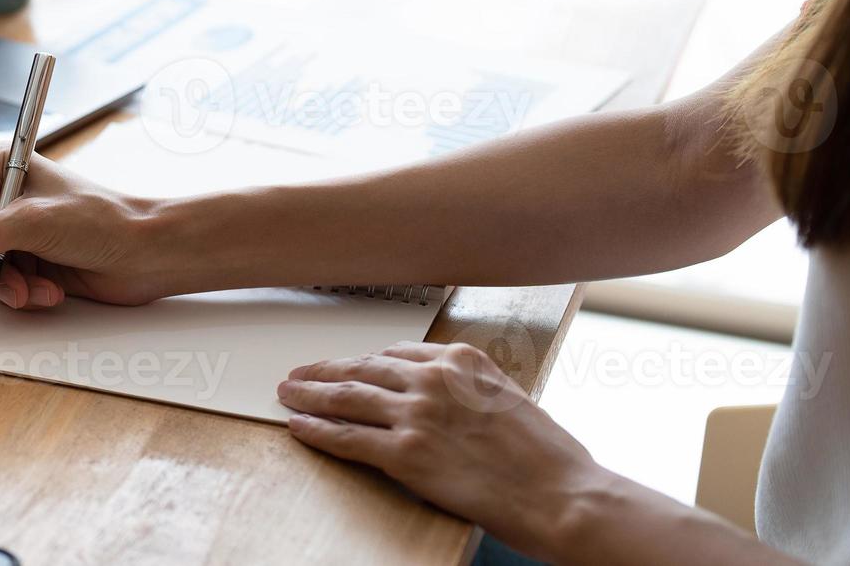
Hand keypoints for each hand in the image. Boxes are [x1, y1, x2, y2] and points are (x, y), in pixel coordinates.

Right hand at [0, 143, 178, 307]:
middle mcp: (0, 198)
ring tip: (38, 287)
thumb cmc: (103, 221)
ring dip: (7, 285)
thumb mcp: (33, 223)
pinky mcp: (25, 262)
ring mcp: (12, 233)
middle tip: (14, 277)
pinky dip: (22, 295)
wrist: (147, 254)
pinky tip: (49, 291)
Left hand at [279, 341, 609, 557]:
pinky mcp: (405, 454)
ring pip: (346, 398)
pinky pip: (346, 438)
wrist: (562, 496)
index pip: (394, 354)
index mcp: (463, 360)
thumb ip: (466, 389)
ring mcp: (417, 415)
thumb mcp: (509, 398)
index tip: (344, 365)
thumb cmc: (547, 458)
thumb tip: (436, 395)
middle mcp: (434, 380)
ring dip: (309, 396)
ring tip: (287, 394)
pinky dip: (315, 431)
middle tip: (298, 374)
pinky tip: (297, 427)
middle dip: (324, 371)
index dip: (361, 361)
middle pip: (362, 369)